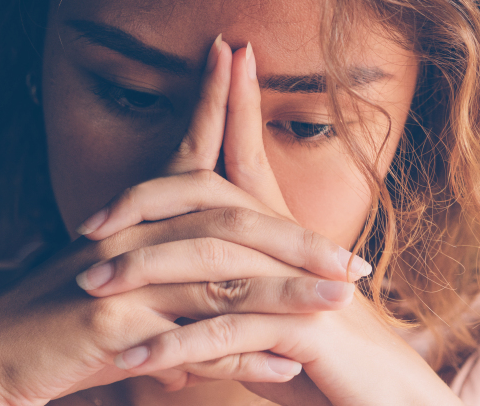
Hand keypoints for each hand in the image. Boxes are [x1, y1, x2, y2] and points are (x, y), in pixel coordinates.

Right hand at [0, 36, 369, 405]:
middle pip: (228, 224)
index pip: (186, 157)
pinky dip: (240, 355)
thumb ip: (187, 310)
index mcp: (135, 223)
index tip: (240, 58)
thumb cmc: (58, 336)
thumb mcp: (127, 305)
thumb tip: (250, 335)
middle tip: (355, 261)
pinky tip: (282, 365)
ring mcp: (122, 279)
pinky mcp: (111, 322)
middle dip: (297, 241)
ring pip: (221, 278)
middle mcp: (132, 240)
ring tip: (341, 301)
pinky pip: (190, 338)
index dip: (214, 106)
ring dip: (286, 292)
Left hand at [90, 41, 463, 405]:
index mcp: (285, 237)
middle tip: (86, 228)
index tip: (181, 102)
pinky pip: (225, 332)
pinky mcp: (305, 328)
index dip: (215, 125)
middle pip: (212, 201)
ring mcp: (300, 284)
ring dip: (142, 276)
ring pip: (209, 263)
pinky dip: (172, 346)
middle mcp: (292, 248)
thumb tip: (182, 293)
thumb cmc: (330, 363)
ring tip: (88, 289)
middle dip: (145, 206)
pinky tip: (130, 358)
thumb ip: (233, 296)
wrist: (393, 401)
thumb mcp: (273, 320)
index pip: (242, 165)